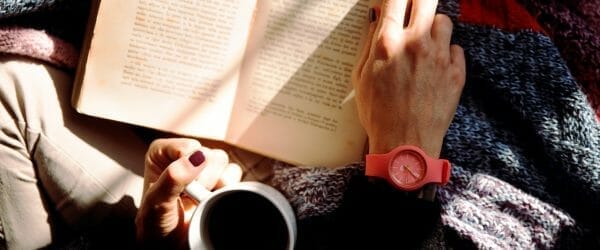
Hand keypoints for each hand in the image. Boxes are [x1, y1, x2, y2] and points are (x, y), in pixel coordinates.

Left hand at [135, 138, 241, 248]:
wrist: (170, 247)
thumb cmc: (155, 227)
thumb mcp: (156, 204)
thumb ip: (172, 179)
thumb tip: (196, 158)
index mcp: (162, 154)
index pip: (188, 147)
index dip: (189, 169)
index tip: (181, 190)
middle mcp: (183, 156)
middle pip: (209, 154)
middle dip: (203, 180)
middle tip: (190, 198)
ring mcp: (202, 168)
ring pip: (223, 161)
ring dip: (215, 184)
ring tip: (201, 200)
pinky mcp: (218, 179)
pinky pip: (234, 173)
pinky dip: (227, 188)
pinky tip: (212, 200)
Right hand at [353, 0, 465, 156]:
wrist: (404, 144)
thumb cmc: (377, 114)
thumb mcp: (360, 77)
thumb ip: (368, 42)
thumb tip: (376, 16)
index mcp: (387, 43)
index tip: (395, 2)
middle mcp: (415, 43)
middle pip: (425, 0)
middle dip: (419, 1)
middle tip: (414, 9)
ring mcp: (439, 57)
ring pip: (444, 21)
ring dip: (433, 26)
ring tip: (425, 41)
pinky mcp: (456, 73)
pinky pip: (456, 48)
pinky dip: (446, 53)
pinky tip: (435, 66)